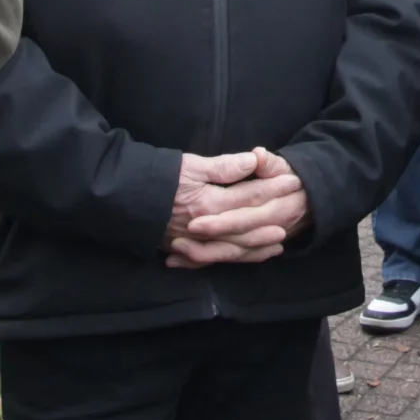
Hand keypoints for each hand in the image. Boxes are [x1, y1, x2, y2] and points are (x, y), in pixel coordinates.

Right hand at [169, 148, 310, 268]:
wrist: (124, 198)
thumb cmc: (159, 177)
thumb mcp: (190, 165)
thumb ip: (223, 167)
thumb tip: (253, 160)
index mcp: (209, 204)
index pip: (249, 196)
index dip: (273, 187)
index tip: (293, 180)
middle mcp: (206, 228)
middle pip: (248, 225)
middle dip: (273, 217)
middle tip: (295, 210)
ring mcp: (196, 242)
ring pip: (236, 248)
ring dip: (259, 245)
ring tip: (280, 240)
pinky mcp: (187, 249)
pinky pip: (217, 258)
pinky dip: (236, 258)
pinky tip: (248, 254)